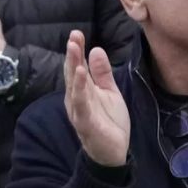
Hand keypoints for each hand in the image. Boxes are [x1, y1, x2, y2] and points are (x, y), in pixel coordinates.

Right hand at [63, 30, 129, 166]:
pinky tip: (81, 74)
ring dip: (73, 66)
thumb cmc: (109, 122)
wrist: (114, 153)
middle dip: (73, 54)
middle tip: (74, 36)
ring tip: (74, 48)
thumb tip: (96, 49)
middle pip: (73, 73)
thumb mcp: (110, 93)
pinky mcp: (85, 121)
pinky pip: (81, 102)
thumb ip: (102, 73)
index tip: (77, 33)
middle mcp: (75, 98)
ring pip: (74, 85)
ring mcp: (78, 109)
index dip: (77, 50)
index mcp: (81, 90)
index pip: (78, 67)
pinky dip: (79, 88)